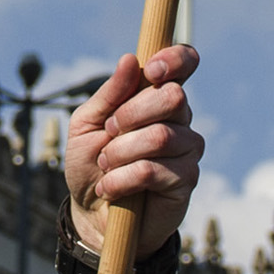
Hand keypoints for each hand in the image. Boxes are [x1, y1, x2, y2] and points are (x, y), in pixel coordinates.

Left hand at [59, 41, 204, 264]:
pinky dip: (122, 179)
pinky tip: (110, 188)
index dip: (174, 59)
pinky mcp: (186, 180)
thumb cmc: (91, 165)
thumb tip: (130, 60)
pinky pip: (154, 170)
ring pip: (160, 136)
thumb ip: (108, 94)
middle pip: (173, 97)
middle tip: (108, 133)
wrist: (91, 214)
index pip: (184, 63)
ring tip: (105, 166)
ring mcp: (187, 149)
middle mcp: (179, 119)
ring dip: (120, 152)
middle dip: (130, 114)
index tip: (151, 70)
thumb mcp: (86, 125)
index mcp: (156, 96)